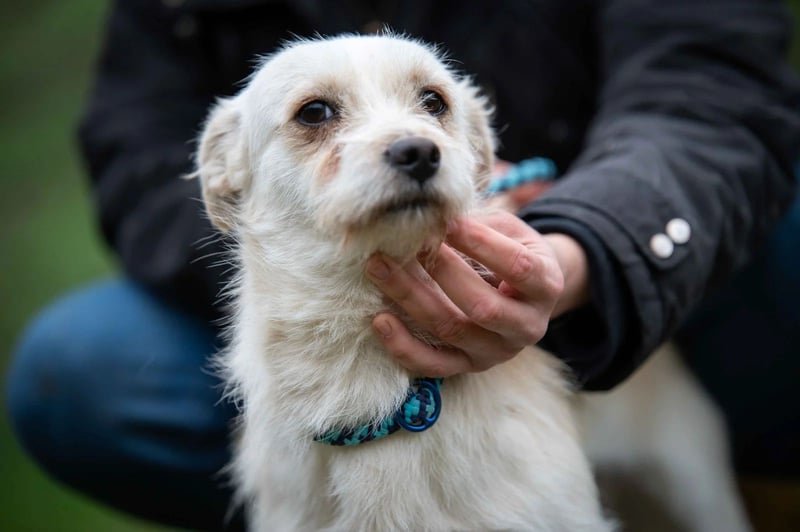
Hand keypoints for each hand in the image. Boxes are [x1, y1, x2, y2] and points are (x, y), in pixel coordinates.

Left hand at [365, 212, 588, 376]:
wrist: (525, 296)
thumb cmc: (513, 253)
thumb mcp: (511, 233)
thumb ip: (481, 226)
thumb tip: (434, 217)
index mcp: (546, 286)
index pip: (516, 267)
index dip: (482, 244)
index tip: (447, 222)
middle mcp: (527, 326)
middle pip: (482, 306)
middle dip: (441, 270)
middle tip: (407, 243)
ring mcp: (497, 351)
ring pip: (451, 330)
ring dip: (410, 297)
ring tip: (379, 267)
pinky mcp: (469, 367)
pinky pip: (434, 365)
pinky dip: (403, 346)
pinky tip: (380, 320)